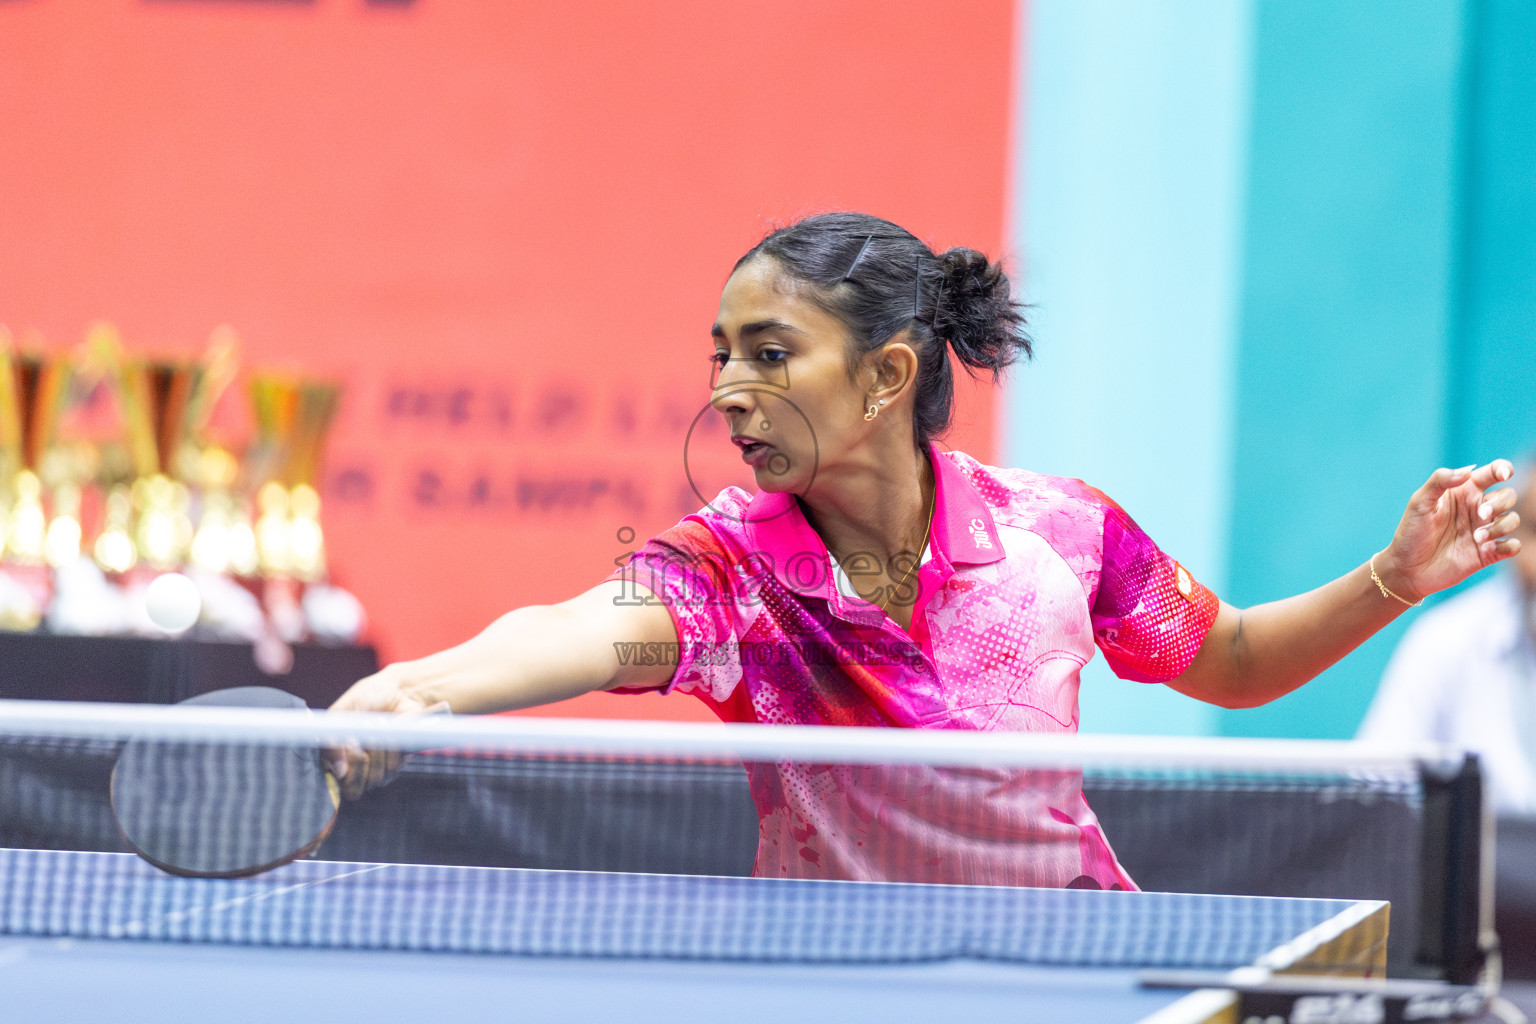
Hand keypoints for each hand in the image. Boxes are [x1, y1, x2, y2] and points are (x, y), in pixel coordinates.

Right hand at [326, 664, 447, 799]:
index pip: (334, 783)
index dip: (342, 772)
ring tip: (379, 727)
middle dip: (360, 764)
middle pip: (354, 789)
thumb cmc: (368, 696)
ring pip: (375, 779)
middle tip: (364, 739)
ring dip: (379, 752)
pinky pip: (394, 769)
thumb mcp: (341, 711)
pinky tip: (393, 732)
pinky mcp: (397, 762)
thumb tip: (339, 772)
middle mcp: (355, 766)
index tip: (352, 747)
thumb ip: (332, 742)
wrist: (400, 689)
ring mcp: (376, 766)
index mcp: (335, 754)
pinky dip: (393, 750)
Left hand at [1377, 461, 1521, 602]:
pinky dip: (1509, 546)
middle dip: (1500, 503)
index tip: (1505, 474)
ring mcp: (1484, 531)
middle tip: (1480, 514)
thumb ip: (1440, 481)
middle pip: (1508, 496)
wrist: (1407, 568)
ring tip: (1477, 538)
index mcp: (1464, 492)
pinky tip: (1488, 548)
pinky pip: (1513, 546)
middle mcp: (1477, 509)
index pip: (1492, 473)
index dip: (1504, 469)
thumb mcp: (1419, 502)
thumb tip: (1467, 472)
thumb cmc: (1411, 532)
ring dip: (1501, 526)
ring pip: (1513, 520)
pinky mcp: (1488, 553)